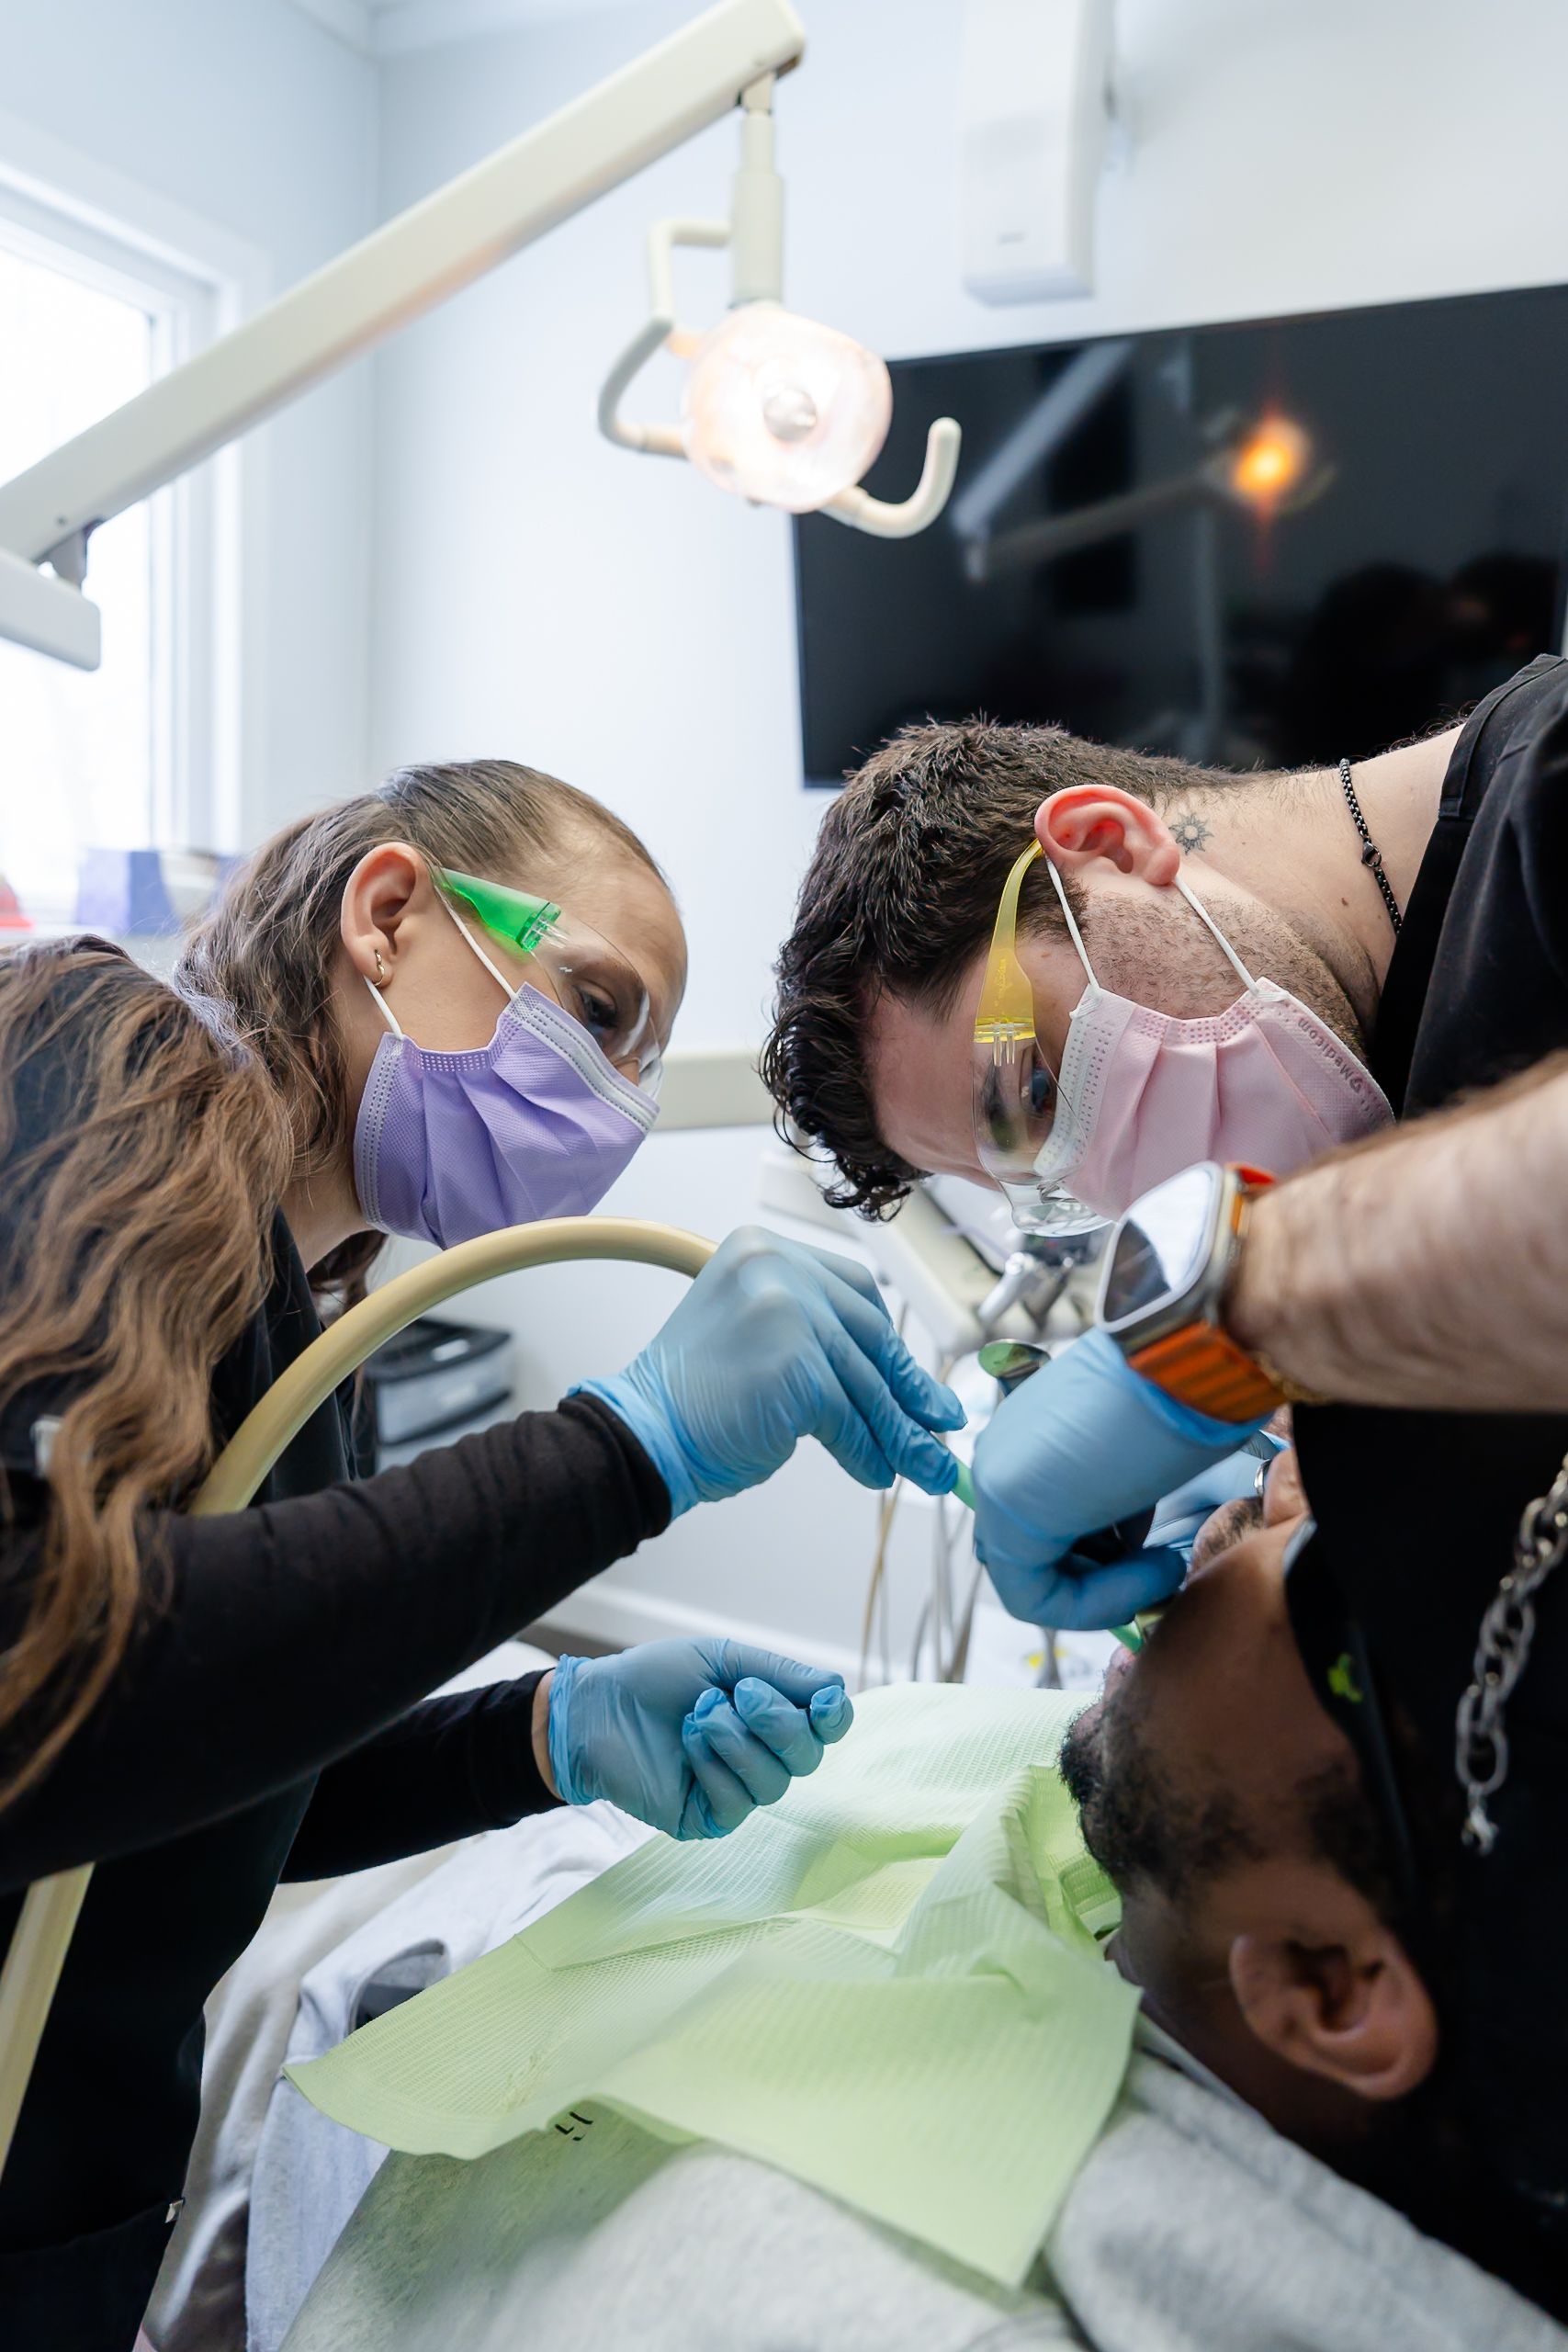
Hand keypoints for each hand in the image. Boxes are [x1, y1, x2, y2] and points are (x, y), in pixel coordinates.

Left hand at [543, 1637, 853, 1838]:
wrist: (598, 1705)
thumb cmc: (658, 1678)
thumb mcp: (724, 1660)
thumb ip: (780, 1674)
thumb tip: (836, 1690)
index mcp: (773, 1716)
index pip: (828, 1728)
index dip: (834, 1717)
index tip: (822, 1701)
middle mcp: (763, 1756)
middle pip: (808, 1756)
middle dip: (777, 1721)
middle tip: (735, 1693)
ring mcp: (736, 1791)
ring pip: (774, 1782)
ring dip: (736, 1740)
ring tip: (698, 1715)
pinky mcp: (707, 1819)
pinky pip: (736, 1804)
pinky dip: (714, 1765)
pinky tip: (688, 1743)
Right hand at [579, 1227, 963, 1517]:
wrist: (643, 1433)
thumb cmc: (696, 1398)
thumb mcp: (759, 1341)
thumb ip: (817, 1338)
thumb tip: (899, 1378)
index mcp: (763, 1248)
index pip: (853, 1290)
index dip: (886, 1340)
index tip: (915, 1381)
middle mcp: (776, 1266)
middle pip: (866, 1333)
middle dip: (908, 1388)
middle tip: (941, 1425)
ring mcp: (785, 1311)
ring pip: (865, 1380)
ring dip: (900, 1431)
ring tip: (926, 1466)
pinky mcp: (795, 1364)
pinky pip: (849, 1415)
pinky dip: (867, 1449)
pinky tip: (874, 1471)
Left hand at [970, 1330, 1264, 1629]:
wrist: (1186, 1360)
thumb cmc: (1180, 1395)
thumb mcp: (1137, 1459)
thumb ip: (1113, 1502)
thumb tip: (1127, 1550)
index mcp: (1028, 1436)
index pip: (1040, 1524)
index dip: (1100, 1559)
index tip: (1155, 1556)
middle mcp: (1002, 1455)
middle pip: (1031, 1554)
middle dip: (1098, 1576)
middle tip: (1156, 1568)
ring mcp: (998, 1481)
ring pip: (1031, 1578)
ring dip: (1103, 1588)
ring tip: (1160, 1556)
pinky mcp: (1009, 1512)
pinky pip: (1035, 1596)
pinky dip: (1098, 1603)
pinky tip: (1153, 1570)